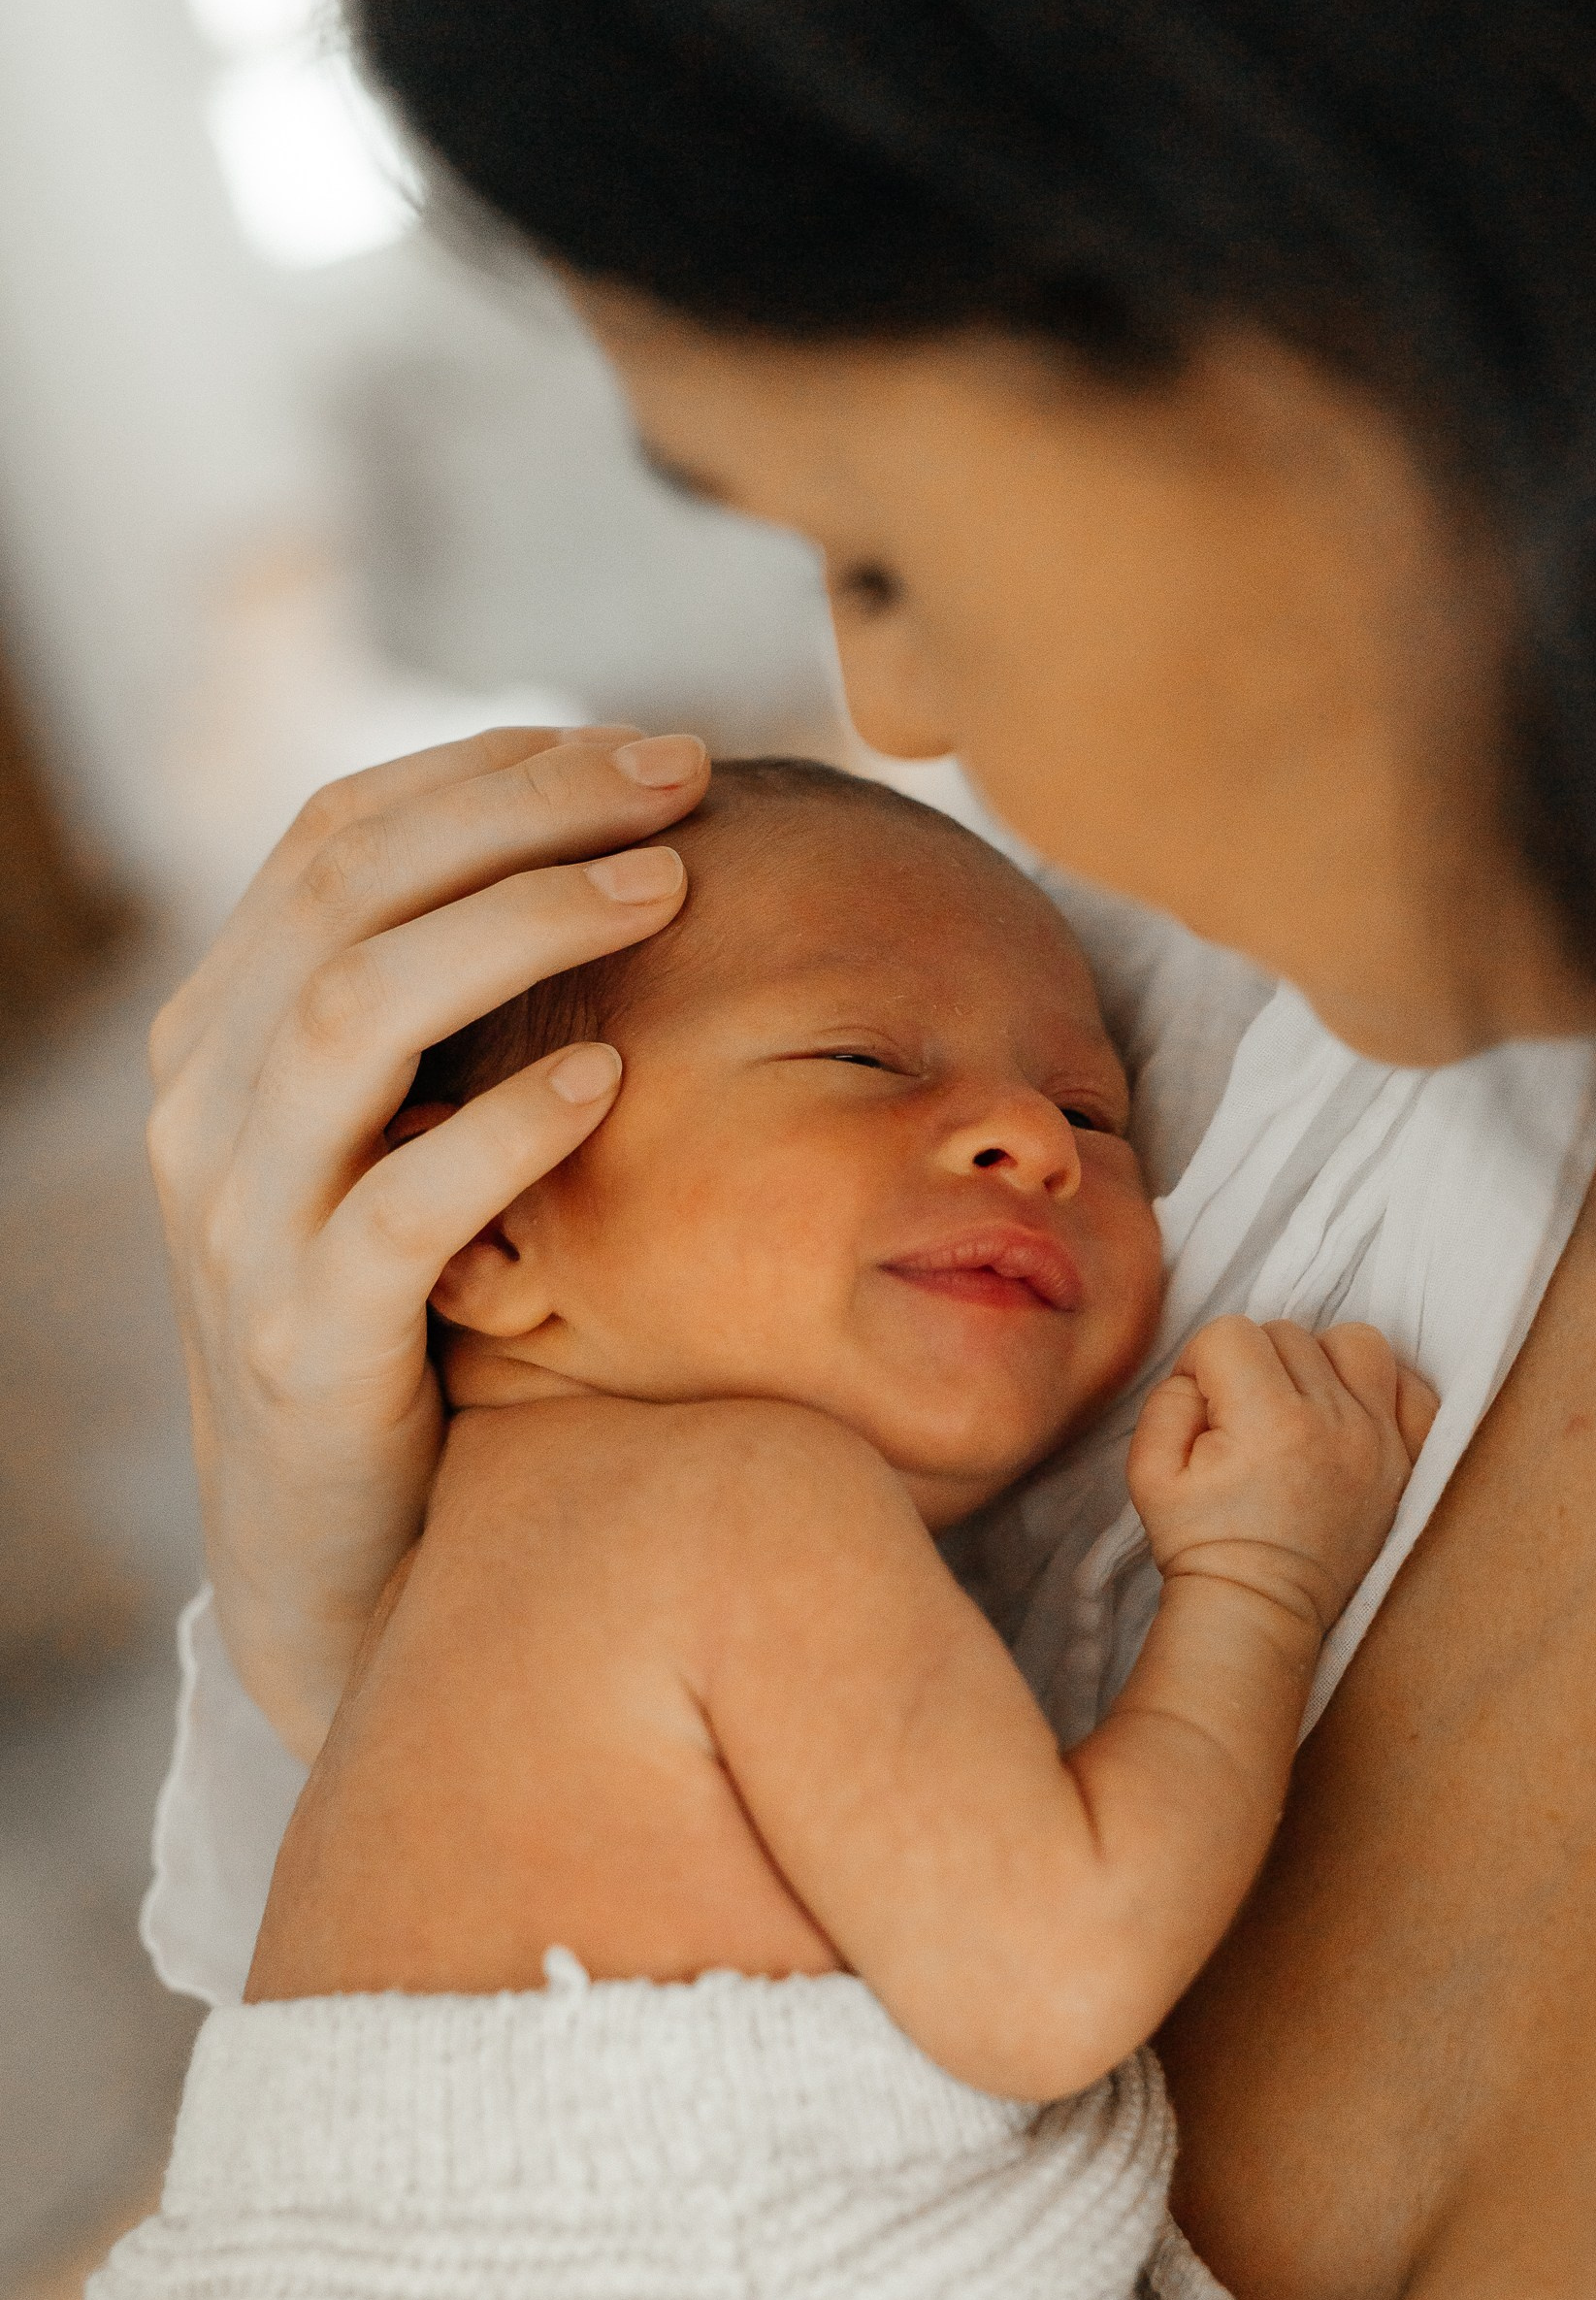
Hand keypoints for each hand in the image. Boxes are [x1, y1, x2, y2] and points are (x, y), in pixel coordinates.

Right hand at [146, 723, 709, 1759]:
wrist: (340, 1552)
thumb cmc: (410, 1315)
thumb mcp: (399, 1132)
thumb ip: (446, 1005)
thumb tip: (617, 840)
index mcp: (225, 1028)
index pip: (339, 833)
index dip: (494, 767)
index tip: (648, 747)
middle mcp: (206, 1105)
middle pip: (349, 890)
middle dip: (525, 810)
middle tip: (686, 780)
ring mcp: (240, 1226)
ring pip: (351, 1015)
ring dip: (517, 930)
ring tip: (663, 889)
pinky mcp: (301, 1345)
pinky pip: (392, 1210)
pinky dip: (500, 1130)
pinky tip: (609, 1081)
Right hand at [1127, 1316, 1437, 1642]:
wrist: (1260, 1609)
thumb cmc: (1202, 1544)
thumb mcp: (1147, 1473)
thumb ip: (1167, 1399)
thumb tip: (1203, 1371)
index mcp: (1267, 1421)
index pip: (1231, 1333)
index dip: (1202, 1363)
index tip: (1203, 1409)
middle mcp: (1333, 1422)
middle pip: (1289, 1333)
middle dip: (1253, 1364)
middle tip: (1240, 1419)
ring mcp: (1379, 1441)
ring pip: (1355, 1343)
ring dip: (1320, 1360)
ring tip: (1297, 1404)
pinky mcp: (1406, 1462)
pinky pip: (1412, 1389)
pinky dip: (1383, 1388)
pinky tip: (1349, 1412)